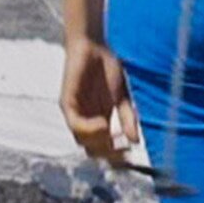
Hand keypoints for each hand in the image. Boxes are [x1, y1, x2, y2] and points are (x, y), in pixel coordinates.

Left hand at [61, 37, 139, 166]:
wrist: (94, 46)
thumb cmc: (108, 68)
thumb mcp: (123, 97)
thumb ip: (128, 118)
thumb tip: (136, 140)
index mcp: (99, 121)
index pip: (104, 149)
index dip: (116, 156)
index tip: (131, 155)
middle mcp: (86, 121)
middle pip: (93, 151)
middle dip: (109, 154)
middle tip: (123, 150)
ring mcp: (75, 113)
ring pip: (83, 142)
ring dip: (100, 142)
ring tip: (113, 133)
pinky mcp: (67, 103)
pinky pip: (75, 125)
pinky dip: (90, 129)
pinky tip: (103, 124)